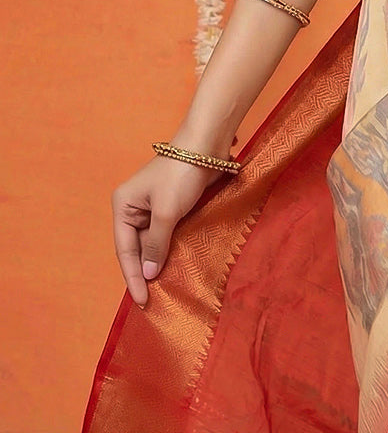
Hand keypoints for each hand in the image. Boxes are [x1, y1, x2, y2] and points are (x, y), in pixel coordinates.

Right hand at [111, 144, 230, 307]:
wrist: (207, 144)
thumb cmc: (181, 175)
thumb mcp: (166, 212)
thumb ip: (156, 245)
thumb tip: (148, 274)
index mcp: (124, 205)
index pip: (125, 249)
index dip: (133, 276)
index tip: (142, 300)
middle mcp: (134, 207)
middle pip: (137, 248)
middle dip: (144, 272)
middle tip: (152, 301)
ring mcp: (153, 206)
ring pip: (152, 242)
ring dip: (158, 262)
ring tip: (163, 290)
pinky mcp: (171, 205)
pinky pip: (166, 234)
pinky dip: (169, 249)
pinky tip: (174, 266)